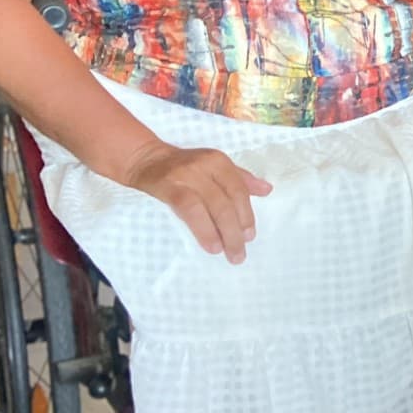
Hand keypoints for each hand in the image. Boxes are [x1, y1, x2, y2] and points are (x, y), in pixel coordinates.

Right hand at [118, 139, 272, 263]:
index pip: (239, 189)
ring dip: (223, 233)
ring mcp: (187, 176)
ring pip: (213, 207)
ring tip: (229, 253)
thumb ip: (240, 178)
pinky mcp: (170, 188)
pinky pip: (191, 211)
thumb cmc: (183, 167)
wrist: (145, 160)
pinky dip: (204, 229)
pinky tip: (211, 245)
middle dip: (237, 229)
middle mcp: (205, 165)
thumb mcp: (213, 167)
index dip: (246, 214)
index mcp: (218, 161)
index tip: (250, 235)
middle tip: (240, 252)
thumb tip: (267, 190)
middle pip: (228, 201)